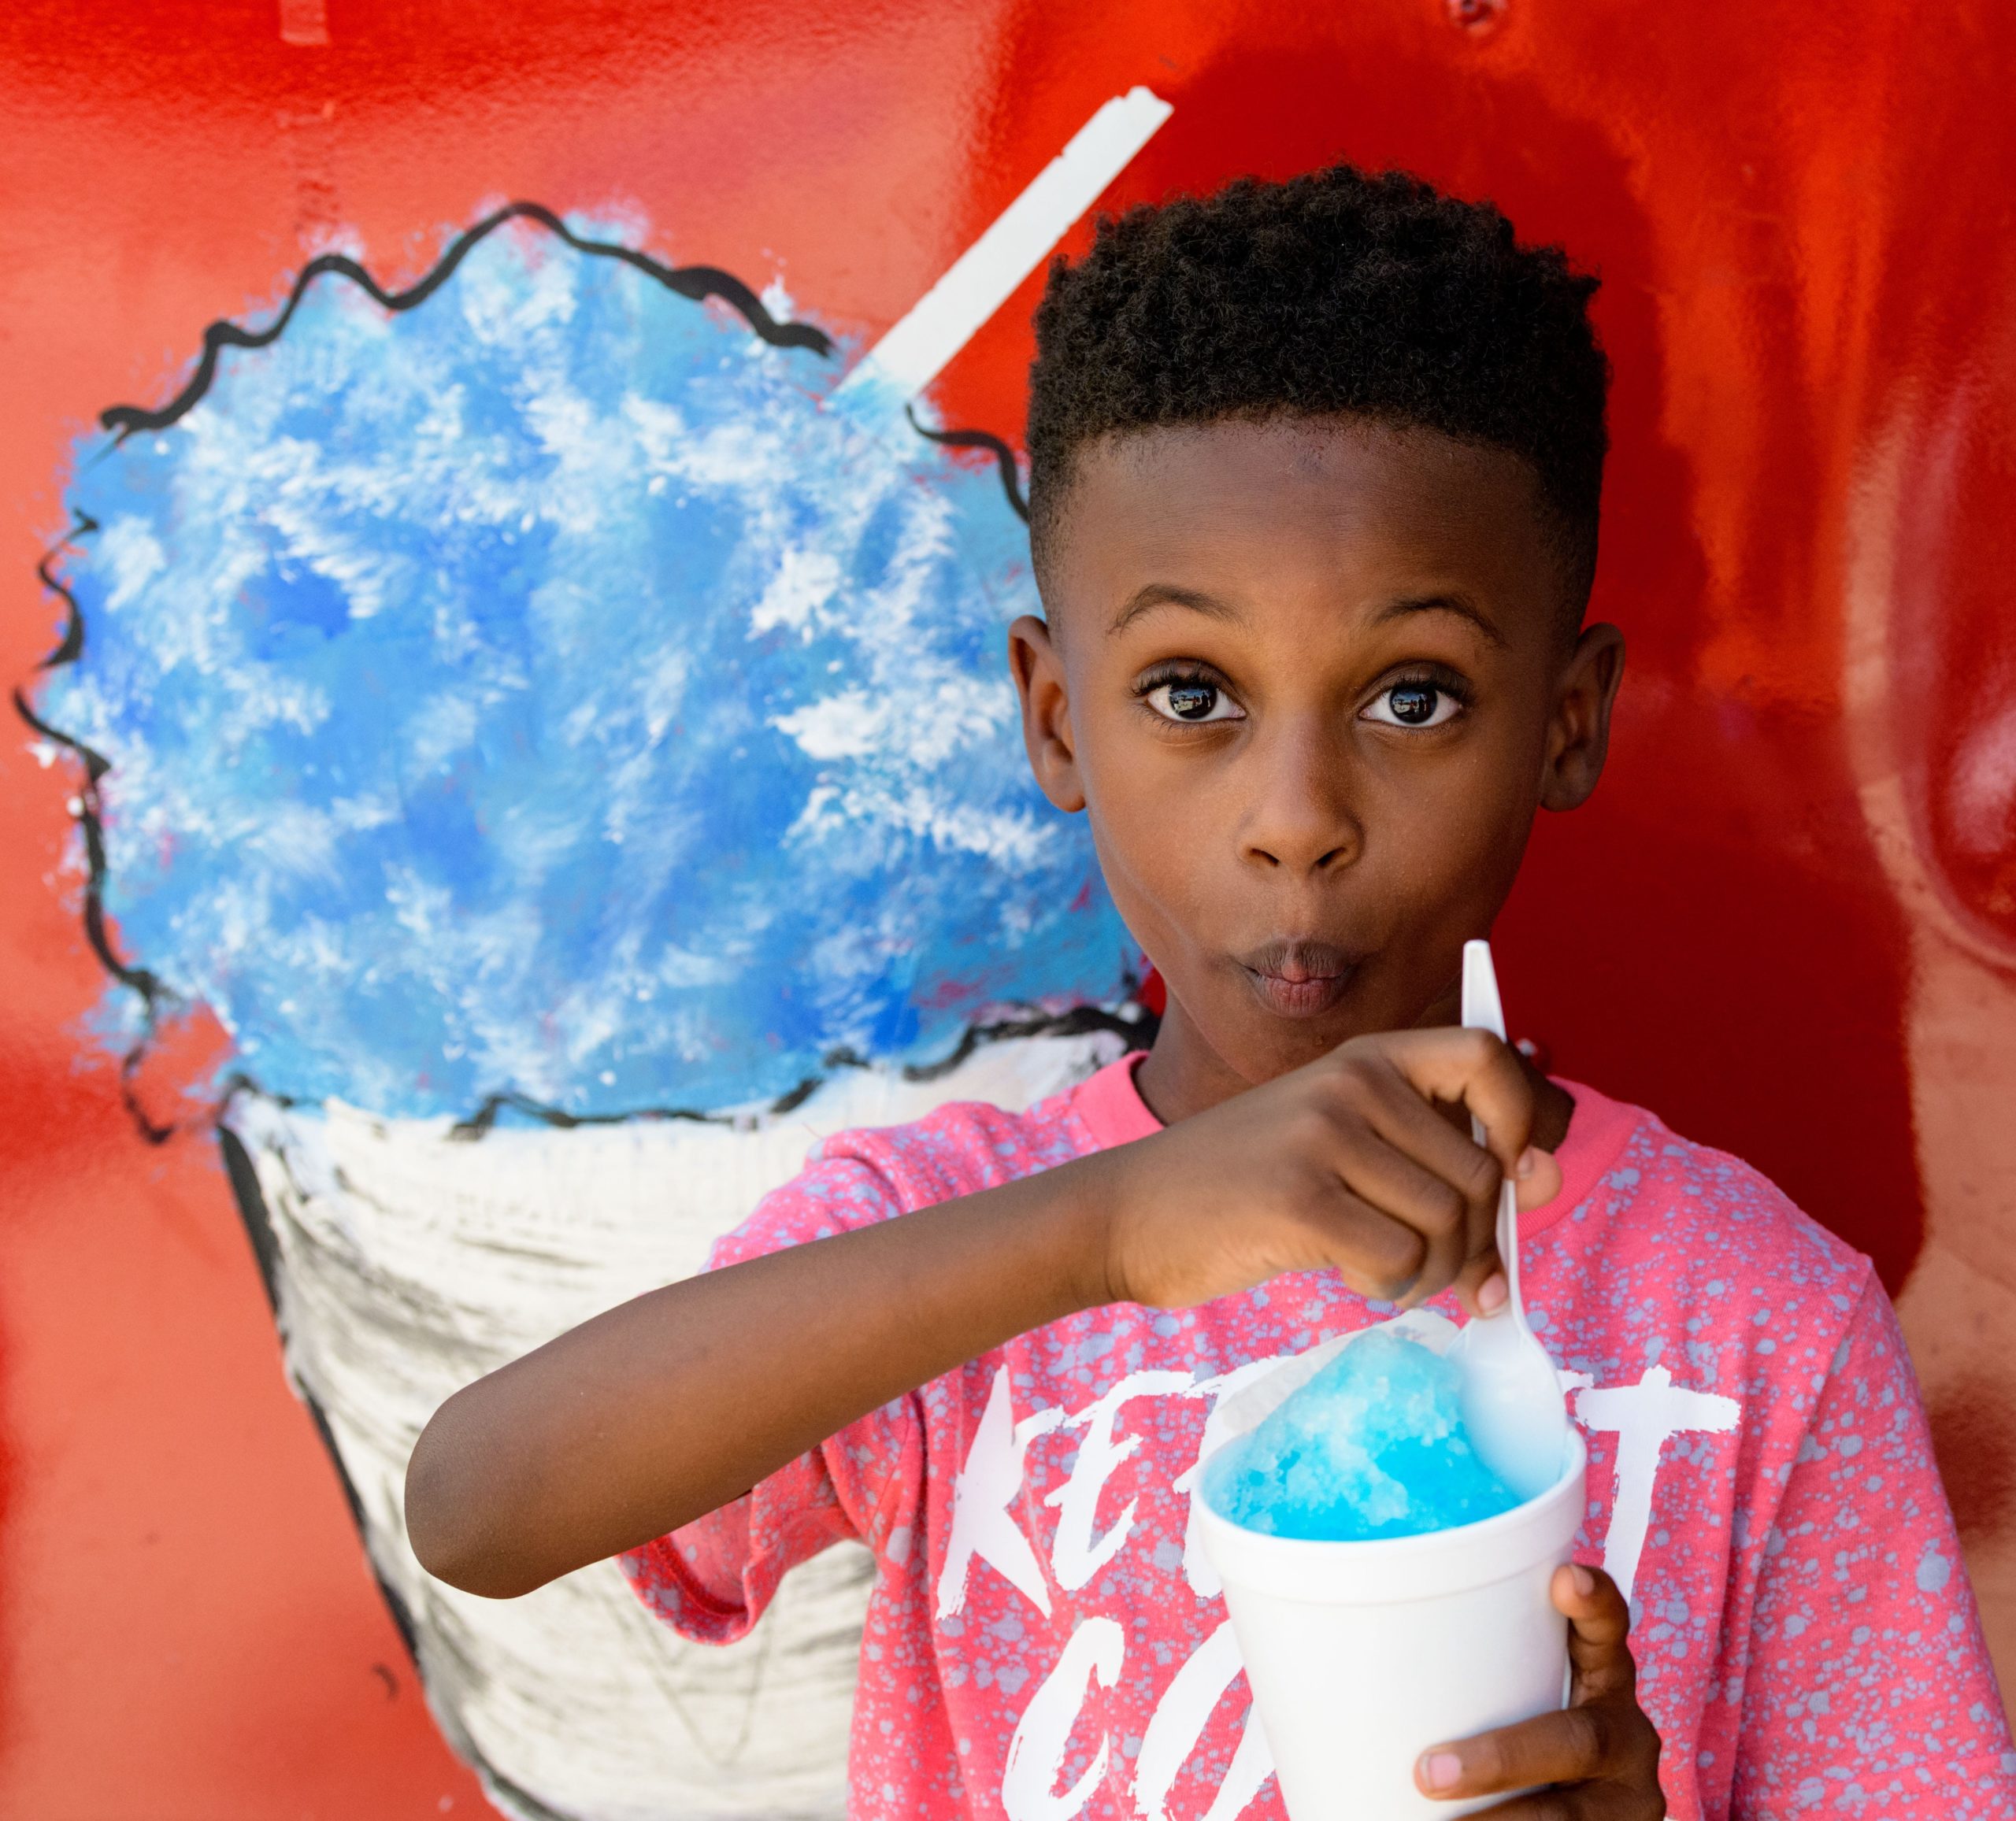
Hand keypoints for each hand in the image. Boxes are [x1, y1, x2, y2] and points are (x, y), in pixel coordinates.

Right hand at [1091, 1027, 1562, 1312]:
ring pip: (1448, 1224)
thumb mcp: (1336, 1142)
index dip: (1525, 1118)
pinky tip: (1350, 1275)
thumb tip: (1547, 1179)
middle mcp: (1350, 1082)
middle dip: (1475, 1243)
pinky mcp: (1298, 1198)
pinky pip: (1400, 1259)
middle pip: (1481, 1173)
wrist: (1129, 1212)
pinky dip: (1390, 1287)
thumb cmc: (1243, 1186)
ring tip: (1379, 1269)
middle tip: (1437, 1270)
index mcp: (1366, 1056)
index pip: (1489, 1055)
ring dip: (1430, 1273)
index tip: (1515, 1177)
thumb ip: (1430, 1151)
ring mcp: (1322, 1135)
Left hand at [1414, 1564, 1663, 1815]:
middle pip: (1577, 1739)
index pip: (1607, 1629)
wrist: (1566, 1813)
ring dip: (1502, 1820)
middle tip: (1428, 1775)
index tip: (1564, 1578)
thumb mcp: (1516, 1697)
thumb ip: (1474, 1677)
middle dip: (1501, 1759)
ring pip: (1570, 1814)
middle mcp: (1625, 1733)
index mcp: (1603, 1677)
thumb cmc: (1516, 1737)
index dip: (1594, 1603)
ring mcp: (1629, 1797)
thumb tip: (1343, 1664)